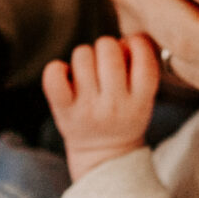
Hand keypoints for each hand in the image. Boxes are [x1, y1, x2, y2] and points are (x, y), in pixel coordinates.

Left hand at [45, 35, 159, 179]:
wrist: (103, 158)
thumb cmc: (125, 117)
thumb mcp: (144, 99)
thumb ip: (141, 69)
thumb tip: (125, 39)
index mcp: (140, 101)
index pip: (144, 59)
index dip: (136, 43)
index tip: (130, 49)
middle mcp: (115, 106)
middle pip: (109, 49)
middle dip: (107, 48)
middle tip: (106, 64)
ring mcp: (88, 109)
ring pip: (82, 55)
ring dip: (84, 57)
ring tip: (88, 74)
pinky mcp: (64, 111)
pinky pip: (54, 76)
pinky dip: (56, 69)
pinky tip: (65, 76)